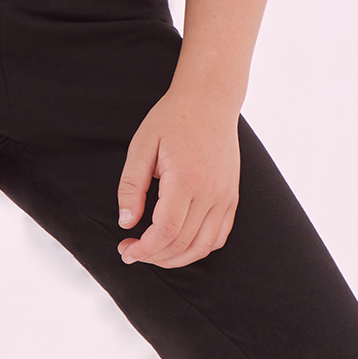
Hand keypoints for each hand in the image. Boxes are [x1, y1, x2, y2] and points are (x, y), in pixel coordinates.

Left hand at [115, 90, 240, 267]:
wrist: (209, 99)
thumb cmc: (172, 118)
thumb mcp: (142, 145)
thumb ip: (131, 185)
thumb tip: (126, 224)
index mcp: (186, 178)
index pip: (166, 230)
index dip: (144, 249)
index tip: (125, 249)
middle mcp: (211, 191)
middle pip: (183, 243)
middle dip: (154, 256)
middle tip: (131, 251)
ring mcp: (225, 196)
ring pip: (203, 247)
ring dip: (176, 258)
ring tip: (153, 253)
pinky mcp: (232, 197)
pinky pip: (219, 236)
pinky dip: (199, 248)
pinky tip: (179, 244)